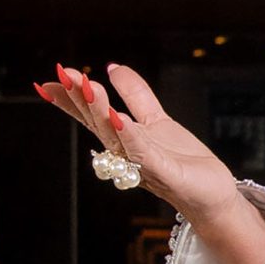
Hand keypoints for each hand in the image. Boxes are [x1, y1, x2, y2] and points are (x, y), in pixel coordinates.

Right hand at [32, 61, 243, 226]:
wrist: (213, 196)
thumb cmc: (184, 163)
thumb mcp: (157, 120)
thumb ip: (136, 95)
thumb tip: (113, 67)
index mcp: (122, 139)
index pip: (91, 116)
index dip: (70, 98)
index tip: (50, 78)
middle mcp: (127, 153)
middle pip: (98, 123)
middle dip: (81, 98)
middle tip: (66, 74)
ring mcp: (144, 164)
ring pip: (117, 137)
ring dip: (102, 112)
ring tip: (90, 88)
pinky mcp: (166, 173)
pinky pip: (143, 153)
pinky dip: (130, 136)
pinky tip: (119, 118)